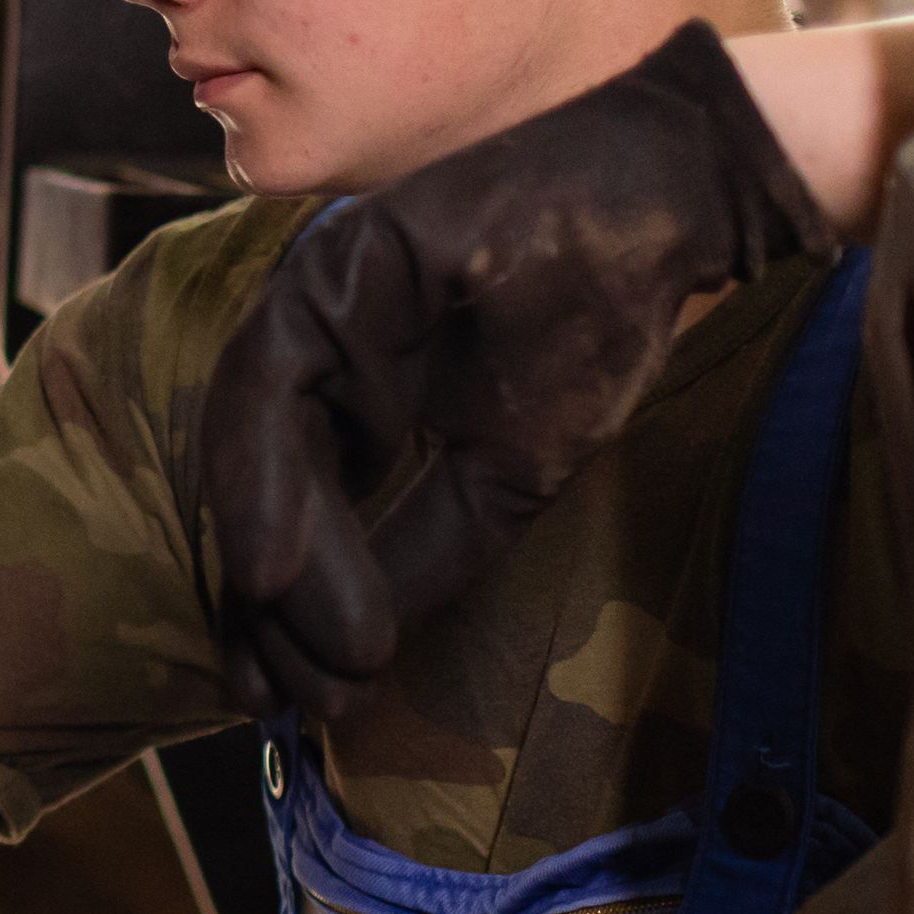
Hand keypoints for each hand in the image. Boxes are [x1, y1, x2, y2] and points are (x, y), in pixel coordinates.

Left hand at [192, 22, 833, 724]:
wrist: (663, 209)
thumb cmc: (594, 327)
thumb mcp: (507, 474)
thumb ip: (427, 547)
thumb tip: (361, 652)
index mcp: (352, 386)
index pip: (295, 505)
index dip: (289, 607)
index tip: (293, 703)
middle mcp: (317, 341)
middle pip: (256, 481)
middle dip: (261, 599)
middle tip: (273, 697)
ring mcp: (316, 294)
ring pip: (250, 441)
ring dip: (260, 548)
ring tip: (276, 648)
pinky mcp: (331, 262)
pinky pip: (271, 382)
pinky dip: (266, 479)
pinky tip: (270, 565)